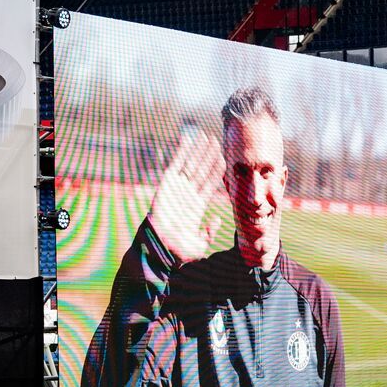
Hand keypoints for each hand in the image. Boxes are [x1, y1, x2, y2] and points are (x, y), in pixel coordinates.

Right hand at [147, 129, 223, 263]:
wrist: (161, 247)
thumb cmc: (179, 249)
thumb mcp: (201, 242)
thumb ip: (210, 231)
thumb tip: (217, 220)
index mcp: (197, 205)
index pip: (210, 183)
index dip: (217, 170)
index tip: (225, 158)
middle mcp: (188, 194)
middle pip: (202, 170)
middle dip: (209, 156)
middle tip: (218, 141)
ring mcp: (178, 188)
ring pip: (191, 164)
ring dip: (198, 150)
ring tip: (207, 137)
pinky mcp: (167, 183)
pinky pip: (176, 163)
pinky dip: (182, 151)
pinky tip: (189, 139)